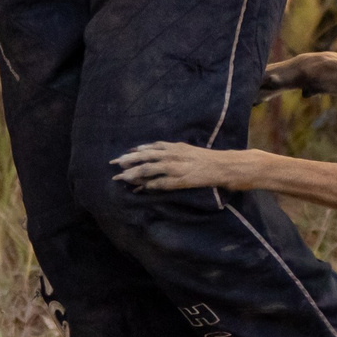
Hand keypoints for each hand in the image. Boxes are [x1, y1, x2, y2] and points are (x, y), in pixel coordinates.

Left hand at [112, 140, 236, 190]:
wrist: (222, 166)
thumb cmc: (205, 158)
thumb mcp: (186, 149)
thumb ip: (171, 150)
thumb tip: (155, 153)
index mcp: (174, 147)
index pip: (149, 148)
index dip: (134, 152)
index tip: (121, 155)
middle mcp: (172, 155)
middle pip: (145, 157)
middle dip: (128, 161)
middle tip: (114, 164)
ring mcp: (175, 168)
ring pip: (149, 169)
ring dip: (134, 174)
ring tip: (122, 178)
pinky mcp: (180, 180)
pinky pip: (160, 183)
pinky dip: (149, 185)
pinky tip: (140, 189)